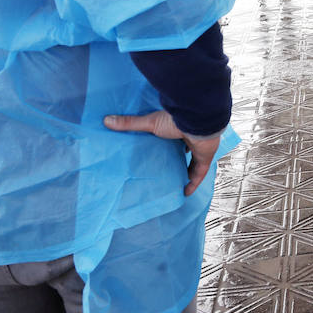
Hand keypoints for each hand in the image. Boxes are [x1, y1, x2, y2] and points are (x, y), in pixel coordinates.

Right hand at [103, 111, 220, 196]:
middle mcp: (189, 138)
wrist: (198, 121)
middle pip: (182, 150)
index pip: (171, 137)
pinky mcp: (205, 157)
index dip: (166, 144)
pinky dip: (193, 183)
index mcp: (176, 127)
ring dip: (185, 171)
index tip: (157, 151)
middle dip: (175, 158)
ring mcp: (199, 148)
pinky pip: (199, 173)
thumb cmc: (175, 119)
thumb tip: (107, 120)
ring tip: (174, 182)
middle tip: (164, 170)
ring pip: (192, 162)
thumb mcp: (149, 123)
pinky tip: (185, 192)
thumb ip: (130, 124)